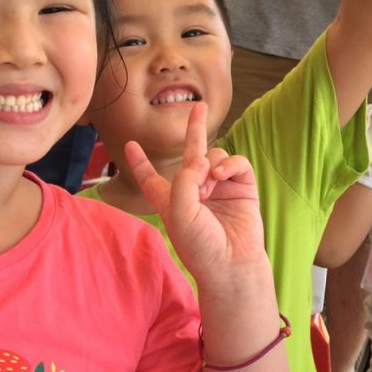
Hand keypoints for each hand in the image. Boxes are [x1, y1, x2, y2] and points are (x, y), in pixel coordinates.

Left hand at [125, 101, 267, 281]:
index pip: (150, 177)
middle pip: (190, 154)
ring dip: (208, 165)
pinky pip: (236, 162)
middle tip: (198, 107)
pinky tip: (222, 176)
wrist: (231, 264)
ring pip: (213, 156)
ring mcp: (220, 188)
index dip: (140, 162)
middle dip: (193, 130)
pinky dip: (229, 164)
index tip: (129, 144)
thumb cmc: (199, 245)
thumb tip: (202, 160)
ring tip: (208, 187)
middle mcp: (194, 190)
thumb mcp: (178, 211)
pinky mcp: (242, 188)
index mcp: (169, 200)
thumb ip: (183, 180)